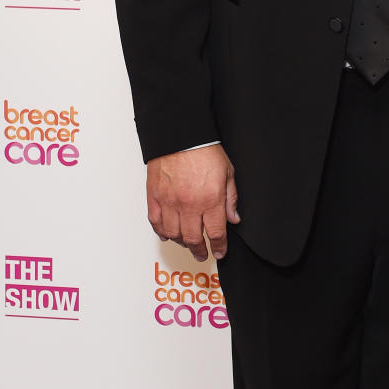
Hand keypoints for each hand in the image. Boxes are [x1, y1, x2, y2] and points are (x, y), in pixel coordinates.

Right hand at [146, 146, 238, 261]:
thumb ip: (231, 199)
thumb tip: (233, 218)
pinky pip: (155, 221)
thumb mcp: (227, 173)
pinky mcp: (154, 196)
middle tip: (202, 254)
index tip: (220, 251)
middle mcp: (189, 204)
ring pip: (173, 234)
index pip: (216, 233)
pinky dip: (161, 231)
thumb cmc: (204, 150)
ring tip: (186, 243)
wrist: (180, 134)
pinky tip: (167, 234)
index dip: (219, 247)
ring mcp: (169, 201)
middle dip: (199, 250)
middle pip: (193, 238)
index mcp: (210, 199)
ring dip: (181, 242)